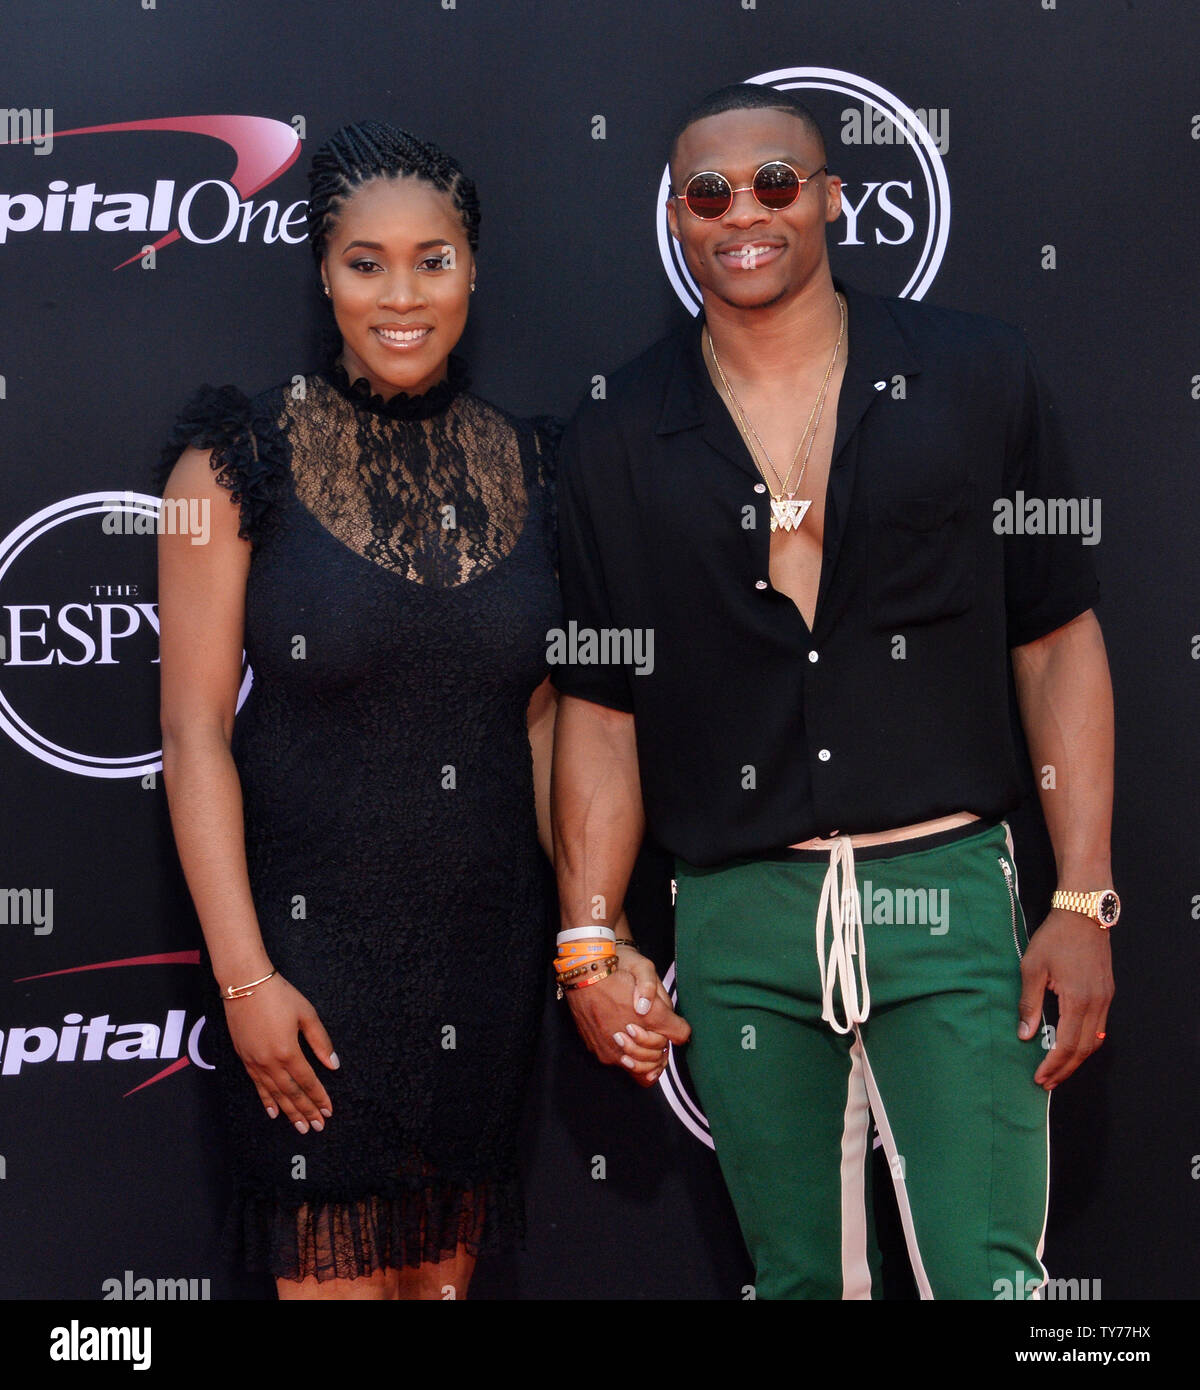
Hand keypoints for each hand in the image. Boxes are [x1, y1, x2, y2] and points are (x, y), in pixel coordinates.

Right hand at [222, 973, 339, 1130]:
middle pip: (292, 1093)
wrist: (245, 985)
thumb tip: (333, 1065)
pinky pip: (257, 1086)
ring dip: (289, 1112)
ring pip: (275, 1094)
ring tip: (300, 1127)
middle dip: (306, 1111)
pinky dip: (266, 1101)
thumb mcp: (306, 1014)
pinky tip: (273, 1112)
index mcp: (289, 1051)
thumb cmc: (279, 995)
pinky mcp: (245, 1059)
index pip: (308, 1082)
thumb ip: (321, 1042)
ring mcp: (255, 1062)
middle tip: (317, 1127)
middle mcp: (270, 1062)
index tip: (329, 1111)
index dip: (319, 1098)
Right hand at [566, 946, 690, 1087]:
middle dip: (661, 1043)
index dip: (678, 1028)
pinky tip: (623, 1038)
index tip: (672, 1022)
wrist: (582, 972)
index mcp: (652, 1016)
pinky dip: (625, 1055)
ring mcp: (615, 1049)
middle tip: (654, 1028)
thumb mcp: (645, 968)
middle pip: (660, 1055)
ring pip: (640, 1065)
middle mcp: (634, 1038)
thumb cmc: (614, 968)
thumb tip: (668, 1017)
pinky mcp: (601, 1052)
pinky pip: (621, 1063)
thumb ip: (661, 995)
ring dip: (643, 1054)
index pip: (680, 1034)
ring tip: (638, 1037)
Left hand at [1017, 909, 1113, 1089]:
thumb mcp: (1032, 968)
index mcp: (1079, 1000)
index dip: (1054, 1065)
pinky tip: (1072, 1046)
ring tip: (1057, 1070)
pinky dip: (1086, 1042)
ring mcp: (1105, 998)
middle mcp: (1097, 1003)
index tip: (1040, 1077)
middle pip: (1084, 1049)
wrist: (1083, 913)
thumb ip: (1029, 1002)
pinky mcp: (1107, 992)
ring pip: (1095, 1041)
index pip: (1068, 1044)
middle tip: (1046, 1082)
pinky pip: (1099, 1027)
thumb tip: (1024, 1033)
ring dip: (1076, 1058)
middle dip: (1065, 1069)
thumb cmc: (1055, 937)